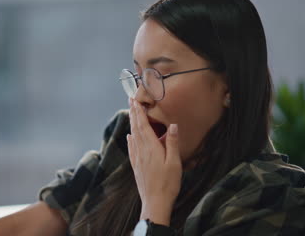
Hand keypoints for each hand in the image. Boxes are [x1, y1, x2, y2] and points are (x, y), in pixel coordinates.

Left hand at [127, 98, 182, 225]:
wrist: (155, 203)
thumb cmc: (168, 184)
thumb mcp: (175, 163)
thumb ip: (173, 143)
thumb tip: (173, 125)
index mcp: (151, 148)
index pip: (143, 125)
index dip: (139, 112)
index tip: (135, 100)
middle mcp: (142, 151)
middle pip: (136, 128)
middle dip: (133, 114)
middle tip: (130, 101)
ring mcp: (138, 159)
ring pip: (133, 137)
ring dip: (131, 124)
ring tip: (130, 114)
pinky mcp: (136, 167)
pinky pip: (132, 149)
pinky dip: (130, 140)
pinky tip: (129, 137)